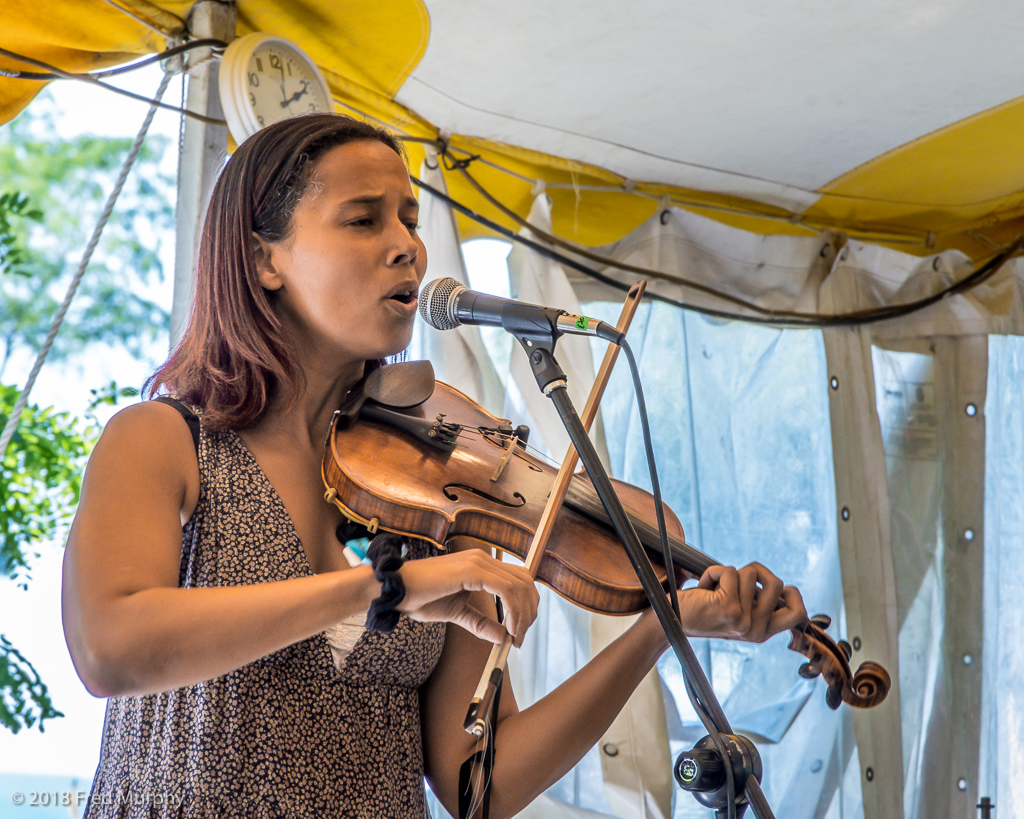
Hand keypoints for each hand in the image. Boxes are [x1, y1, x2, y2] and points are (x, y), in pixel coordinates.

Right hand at [397, 550, 539, 645]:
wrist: (395, 589)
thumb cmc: (420, 597)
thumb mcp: (457, 613)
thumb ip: (480, 622)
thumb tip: (503, 637)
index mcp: (481, 565)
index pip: (519, 579)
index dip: (527, 605)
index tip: (520, 631)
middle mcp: (483, 559)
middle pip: (525, 582)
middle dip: (530, 611)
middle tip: (521, 637)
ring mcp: (478, 562)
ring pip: (519, 586)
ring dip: (524, 614)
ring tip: (516, 637)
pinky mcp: (472, 571)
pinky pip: (506, 590)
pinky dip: (514, 611)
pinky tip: (508, 629)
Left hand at [675, 562, 806, 642]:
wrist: (671, 622)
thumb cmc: (703, 610)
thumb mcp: (737, 611)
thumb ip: (758, 602)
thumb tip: (780, 585)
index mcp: (761, 632)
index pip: (798, 615)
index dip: (792, 594)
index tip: (772, 586)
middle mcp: (756, 630)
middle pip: (777, 583)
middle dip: (755, 572)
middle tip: (735, 579)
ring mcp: (744, 620)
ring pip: (751, 573)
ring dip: (729, 572)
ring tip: (714, 588)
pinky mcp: (729, 607)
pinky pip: (728, 571)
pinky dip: (712, 572)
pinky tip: (703, 587)